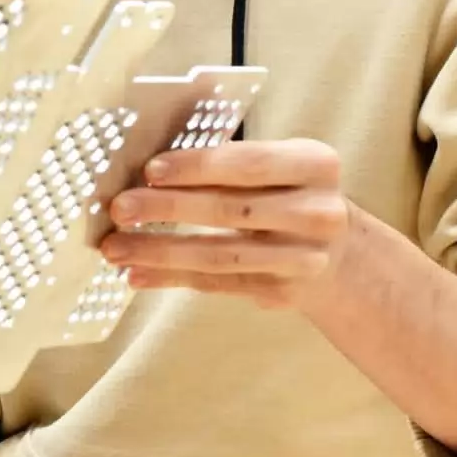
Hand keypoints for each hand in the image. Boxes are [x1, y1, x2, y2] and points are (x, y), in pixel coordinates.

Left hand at [100, 137, 352, 310]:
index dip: (198, 167)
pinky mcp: (283, 292)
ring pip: (220, 254)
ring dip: (160, 252)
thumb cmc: (289, 194)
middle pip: (232, 210)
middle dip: (168, 209)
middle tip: (120, 209)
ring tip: (115, 248)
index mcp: (316, 165)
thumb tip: (147, 172)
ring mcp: (303, 258)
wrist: (340, 253)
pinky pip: (218, 283)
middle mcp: (318, 212)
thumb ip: (229, 164)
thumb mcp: (280, 166)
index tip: (150, 171)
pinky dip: (172, 278)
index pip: (250, 164)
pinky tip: (137, 273)